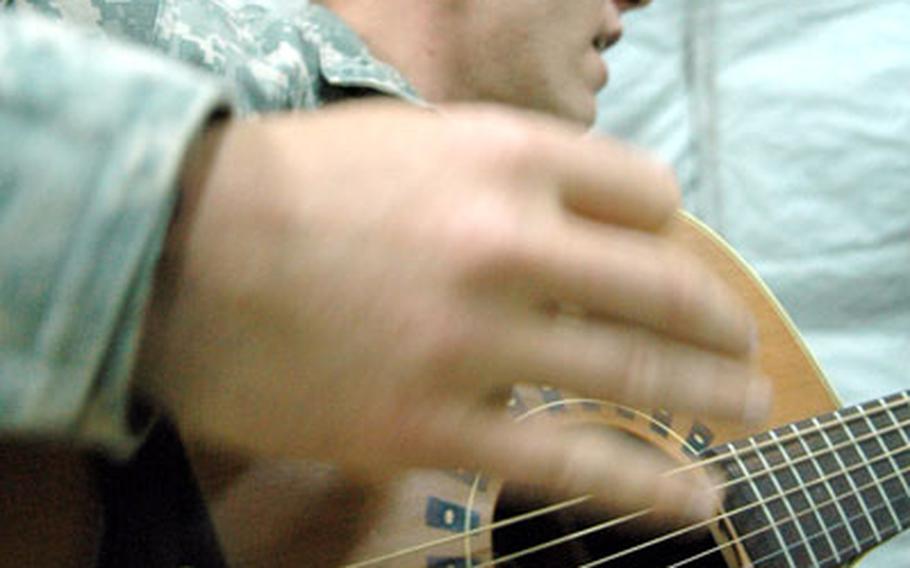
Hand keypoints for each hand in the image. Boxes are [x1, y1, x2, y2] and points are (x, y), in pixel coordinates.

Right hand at [137, 101, 766, 519]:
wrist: (171, 256)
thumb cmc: (288, 189)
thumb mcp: (408, 141)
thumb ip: (499, 174)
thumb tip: (574, 225)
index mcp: (501, 156)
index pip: (642, 192)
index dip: (666, 229)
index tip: (665, 257)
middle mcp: (506, 242)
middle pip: (660, 286)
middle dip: (717, 322)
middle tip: (744, 347)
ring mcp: (476, 343)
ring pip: (633, 374)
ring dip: (709, 396)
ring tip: (751, 410)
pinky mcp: (434, 429)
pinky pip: (572, 463)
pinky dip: (649, 487)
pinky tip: (697, 501)